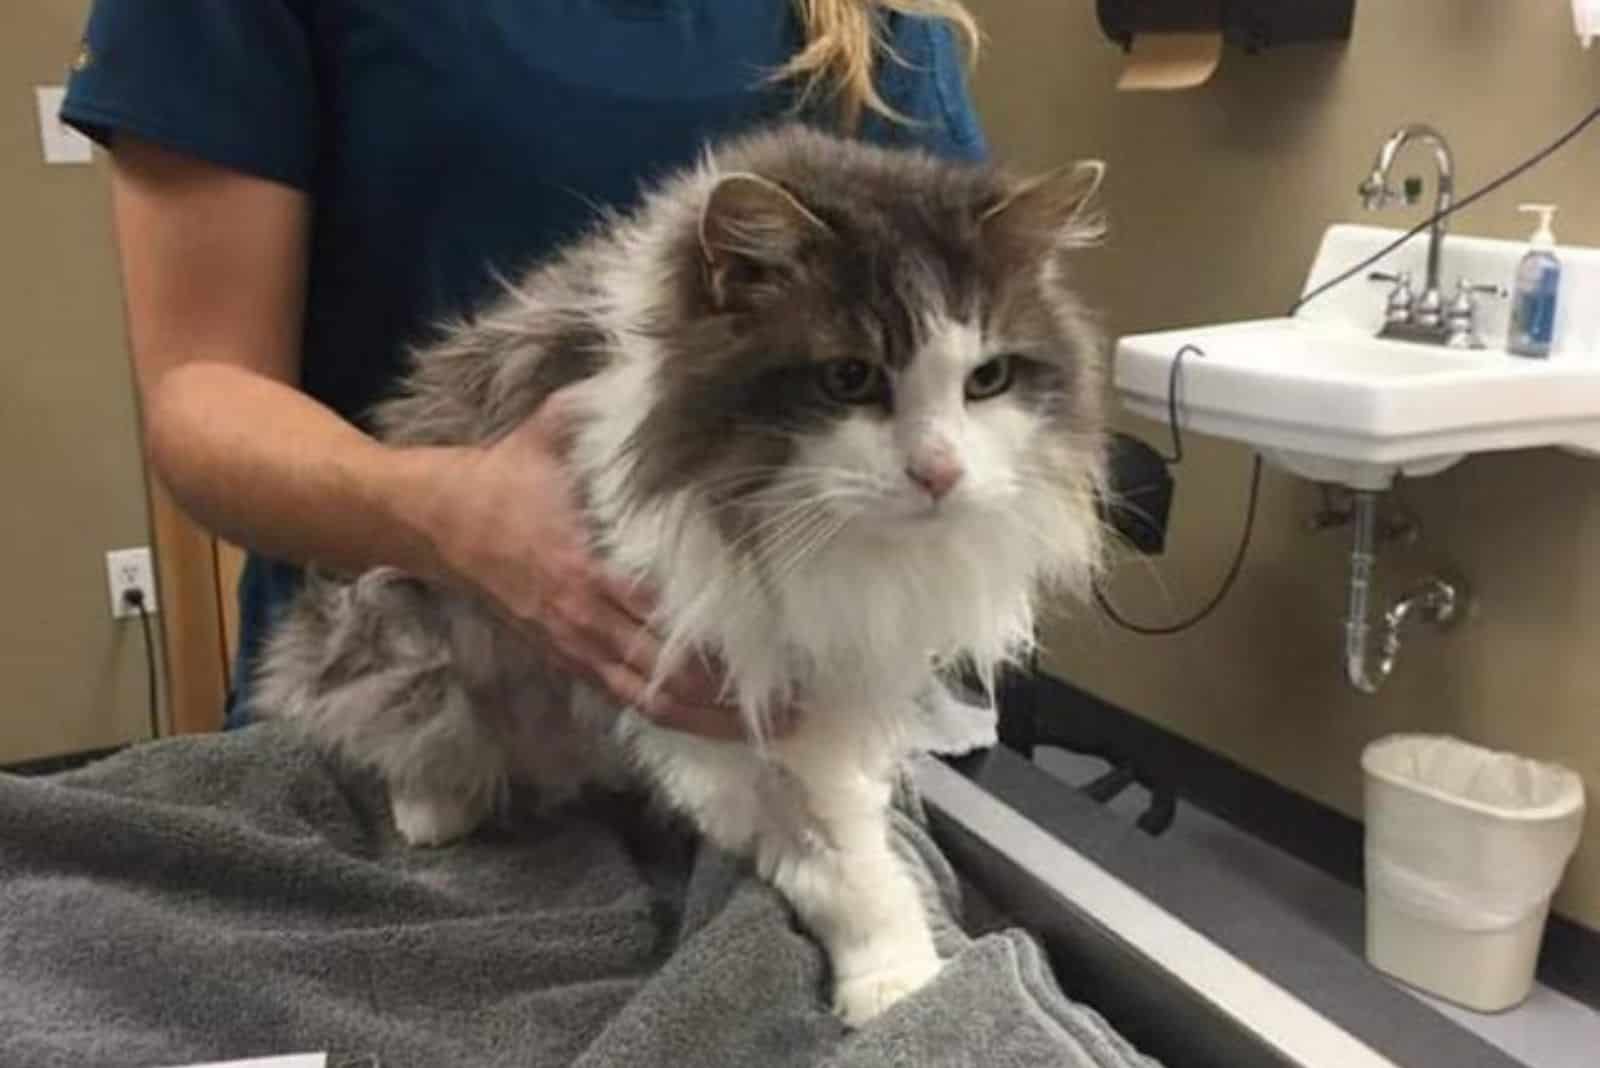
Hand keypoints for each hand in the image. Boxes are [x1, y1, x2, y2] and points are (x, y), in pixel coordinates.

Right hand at [411, 389, 748, 739]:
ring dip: (710, 719)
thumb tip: (671, 380)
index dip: (720, 641)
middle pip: (669, 674)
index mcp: (587, 564)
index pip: (664, 615)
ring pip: (651, 699)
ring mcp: (576, 645)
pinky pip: (627, 700)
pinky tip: (715, 723)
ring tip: (772, 726)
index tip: (780, 646)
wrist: (437, 522)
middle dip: (734, 695)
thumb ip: (609, 409)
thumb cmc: (505, 474)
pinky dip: (673, 717)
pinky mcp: (568, 660)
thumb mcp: (555, 427)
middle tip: (798, 702)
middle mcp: (585, 615)